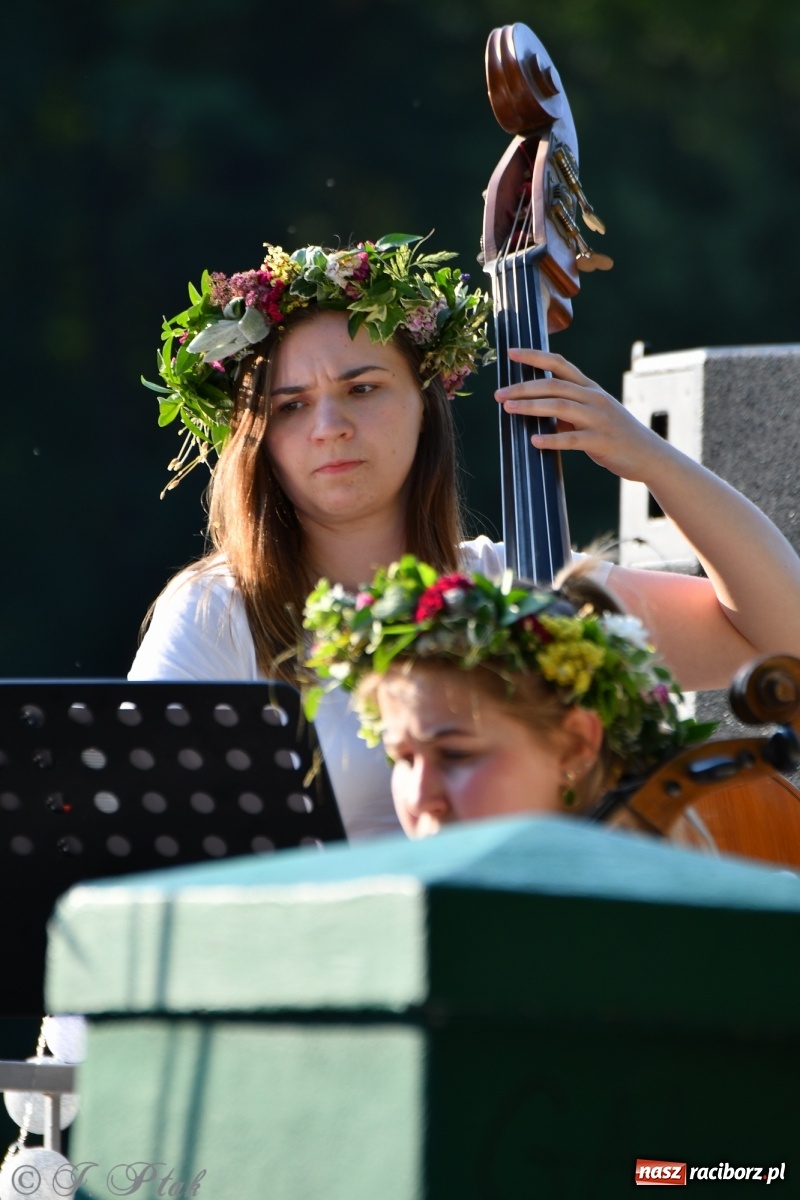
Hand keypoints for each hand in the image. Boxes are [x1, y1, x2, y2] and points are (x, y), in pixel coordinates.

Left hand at [495, 347, 666, 482]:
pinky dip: (552, 439)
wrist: (649, 455)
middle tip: (498, 393)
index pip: (559, 364)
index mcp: (590, 388)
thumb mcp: (593, 414)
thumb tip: (537, 406)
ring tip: (508, 409)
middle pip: (554, 385)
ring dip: (531, 407)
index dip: (534, 356)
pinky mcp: (601, 441)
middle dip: (523, 387)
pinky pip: (572, 439)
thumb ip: (568, 408)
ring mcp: (599, 419)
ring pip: (560, 407)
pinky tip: (534, 441)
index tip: (511, 352)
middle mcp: (594, 398)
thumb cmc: (616, 435)